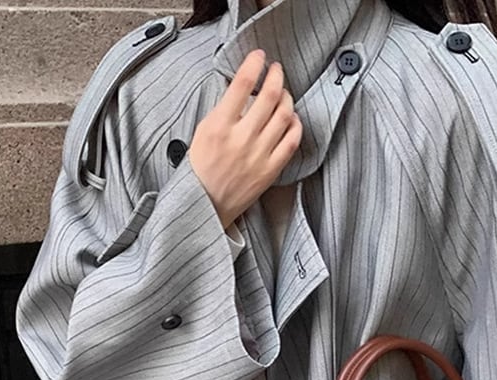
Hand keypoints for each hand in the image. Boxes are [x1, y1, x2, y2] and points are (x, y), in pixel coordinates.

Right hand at [188, 49, 302, 230]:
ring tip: (283, 93)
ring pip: (284, 115)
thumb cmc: (201, 170)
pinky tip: (291, 118)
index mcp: (220, 127)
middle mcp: (242, 139)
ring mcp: (259, 155)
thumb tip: (241, 89)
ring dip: (287, 97)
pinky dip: (295, 124)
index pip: (243, 84)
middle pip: (269, 95)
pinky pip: (292, 141)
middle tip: (276, 70)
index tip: (259, 56)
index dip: (254, 64)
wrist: (205, 205)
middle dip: (276, 75)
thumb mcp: (202, 132)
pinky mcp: (270, 170)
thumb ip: (223, 110)